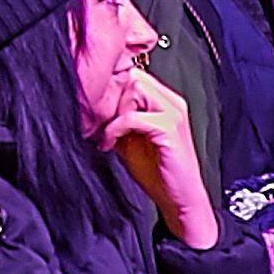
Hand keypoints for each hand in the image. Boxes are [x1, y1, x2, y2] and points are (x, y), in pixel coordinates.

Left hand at [99, 65, 220, 248]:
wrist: (179, 198)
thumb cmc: (158, 172)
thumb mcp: (130, 139)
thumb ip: (117, 120)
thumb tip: (94, 109)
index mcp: (165, 101)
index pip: (134, 75)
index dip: (112, 91)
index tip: (98, 115)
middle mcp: (172, 102)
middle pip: (133, 76)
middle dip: (112, 99)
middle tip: (101, 124)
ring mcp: (173, 113)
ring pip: (135, 88)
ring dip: (114, 112)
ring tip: (107, 135)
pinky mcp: (169, 129)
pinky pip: (133, 116)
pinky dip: (115, 129)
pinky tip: (110, 145)